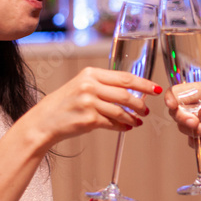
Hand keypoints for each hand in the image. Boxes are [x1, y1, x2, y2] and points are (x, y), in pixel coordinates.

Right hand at [23, 67, 161, 149]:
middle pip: (125, 95)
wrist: (44, 121)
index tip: (155, 89)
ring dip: (132, 117)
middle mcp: (90, 86)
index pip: (124, 77)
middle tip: (146, 110)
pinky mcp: (88, 119)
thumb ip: (104, 86)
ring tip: (138, 121)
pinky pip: (112, 123)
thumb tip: (132, 92)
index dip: (143, 84)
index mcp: (91, 74)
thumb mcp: (82, 86)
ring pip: (121, 111)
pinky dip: (122, 126)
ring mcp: (89, 102)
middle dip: (140, 104)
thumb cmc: (65, 104)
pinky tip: (126, 127)